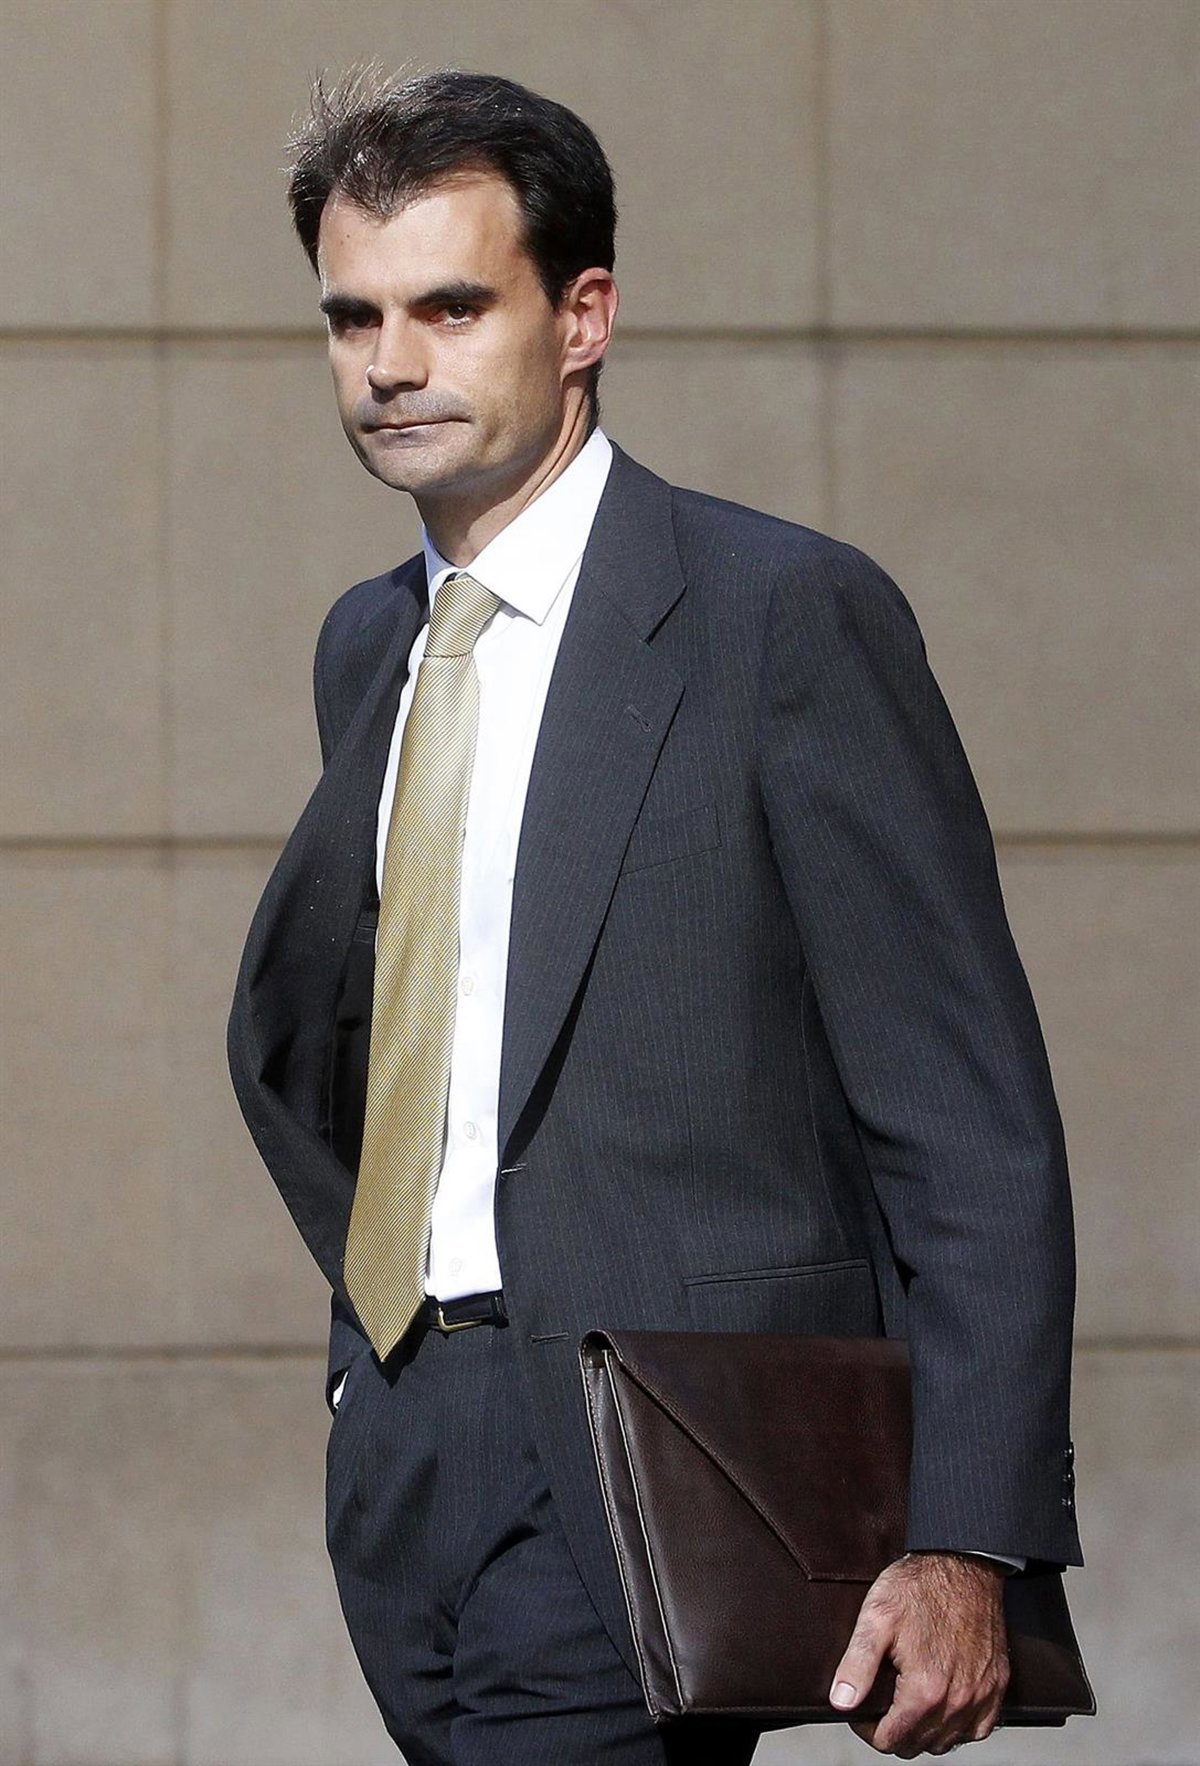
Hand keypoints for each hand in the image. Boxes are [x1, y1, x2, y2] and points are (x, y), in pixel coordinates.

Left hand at [828, 1551, 1009, 1755]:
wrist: (963, 1563)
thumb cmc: (919, 1586)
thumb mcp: (876, 1618)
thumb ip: (857, 1664)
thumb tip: (841, 1702)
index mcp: (925, 1690)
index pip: (890, 1740)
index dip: (867, 1730)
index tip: (860, 1712)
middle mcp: (957, 1700)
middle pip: (918, 1745)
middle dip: (894, 1733)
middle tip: (881, 1706)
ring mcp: (981, 1695)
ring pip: (947, 1742)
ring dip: (924, 1733)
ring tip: (907, 1708)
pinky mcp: (997, 1685)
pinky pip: (978, 1729)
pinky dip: (959, 1727)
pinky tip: (943, 1708)